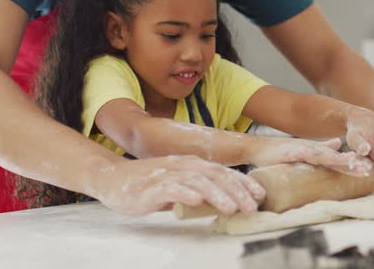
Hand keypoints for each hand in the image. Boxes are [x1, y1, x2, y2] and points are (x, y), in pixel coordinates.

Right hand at [85, 155, 264, 215]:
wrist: (113, 178)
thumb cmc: (149, 184)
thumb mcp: (180, 186)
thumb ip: (200, 191)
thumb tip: (225, 202)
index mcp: (192, 165)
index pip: (223, 172)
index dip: (243, 183)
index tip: (260, 195)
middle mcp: (183, 165)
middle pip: (216, 175)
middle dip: (237, 190)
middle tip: (253, 206)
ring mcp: (167, 174)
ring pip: (198, 181)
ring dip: (217, 194)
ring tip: (232, 208)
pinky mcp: (152, 185)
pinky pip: (171, 188)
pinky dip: (185, 193)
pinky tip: (197, 201)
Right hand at [248, 137, 372, 175]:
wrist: (260, 149)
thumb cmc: (281, 154)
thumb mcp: (306, 152)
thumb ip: (324, 148)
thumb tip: (338, 145)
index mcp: (319, 153)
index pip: (340, 160)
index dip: (355, 164)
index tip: (372, 169)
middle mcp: (314, 151)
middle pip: (337, 158)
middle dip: (353, 164)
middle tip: (370, 169)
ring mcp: (303, 151)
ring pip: (325, 157)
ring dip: (339, 161)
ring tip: (353, 164)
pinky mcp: (291, 153)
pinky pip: (306, 156)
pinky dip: (316, 157)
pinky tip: (324, 158)